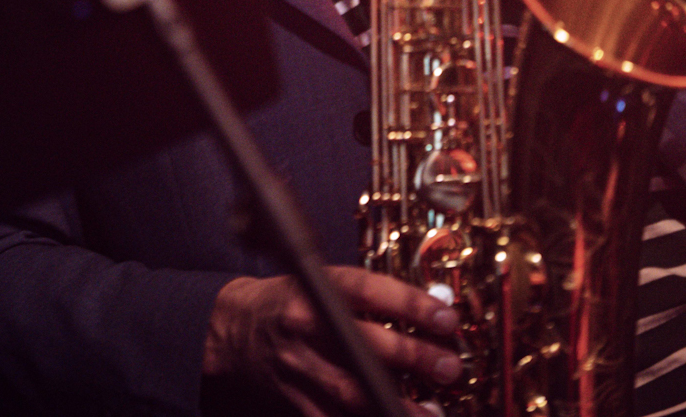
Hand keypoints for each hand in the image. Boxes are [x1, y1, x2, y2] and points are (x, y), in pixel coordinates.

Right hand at [202, 265, 461, 415]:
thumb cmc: (292, 299)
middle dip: (411, 357)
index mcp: (315, 286)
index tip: (446, 318)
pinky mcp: (295, 400)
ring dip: (397, 403)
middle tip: (449, 366)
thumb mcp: (323, 280)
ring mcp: (298, 367)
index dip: (409, 304)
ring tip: (432, 411)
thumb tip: (430, 311)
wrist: (237, 328)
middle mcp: (305, 325)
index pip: (368, 291)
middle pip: (363, 344)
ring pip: (352, 391)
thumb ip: (371, 297)